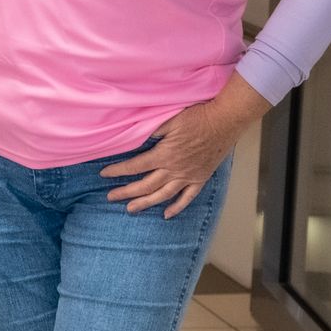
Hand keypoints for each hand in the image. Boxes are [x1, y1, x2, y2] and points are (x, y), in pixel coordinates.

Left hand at [101, 82, 267, 216]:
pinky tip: (166, 215)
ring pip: (163, 195)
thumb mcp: (169, 119)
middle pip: (145, 185)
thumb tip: (134, 137)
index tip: (104, 174)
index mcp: (164, 154)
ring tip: (130, 209)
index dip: (117, 171)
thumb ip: (151, 131)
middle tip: (110, 197)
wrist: (226, 120)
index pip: (135, 166)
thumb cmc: (198, 116)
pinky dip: (177, 208)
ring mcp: (189, 176)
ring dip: (145, 203)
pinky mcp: (201, 178)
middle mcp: (175, 169)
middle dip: (126, 192)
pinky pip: (188, 198)